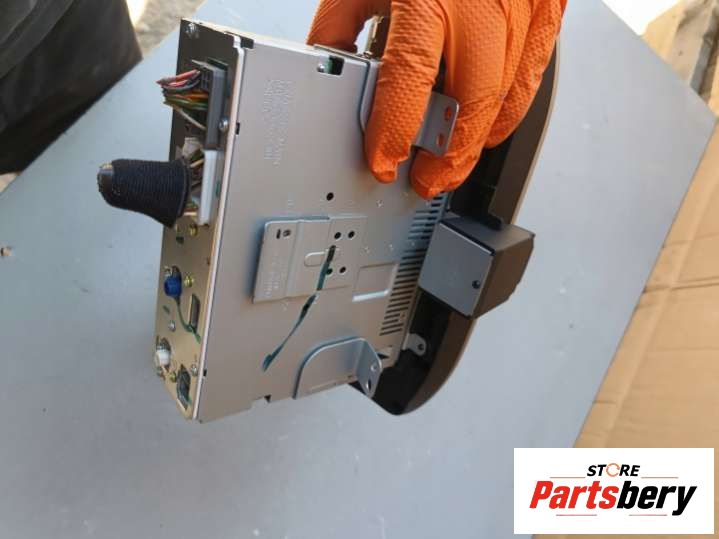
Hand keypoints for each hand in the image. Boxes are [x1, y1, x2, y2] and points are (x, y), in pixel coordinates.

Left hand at [308, 0, 566, 198]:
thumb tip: (325, 71)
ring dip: (481, 141)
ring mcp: (523, 4)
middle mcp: (482, 0)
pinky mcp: (549, 6)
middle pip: (472, 100)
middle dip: (450, 154)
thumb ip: (340, 24)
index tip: (384, 161)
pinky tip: (490, 127)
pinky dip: (512, 109)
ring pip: (509, 96)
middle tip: (429, 180)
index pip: (409, 77)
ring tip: (456, 164)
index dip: (395, 129)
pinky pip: (535, 73)